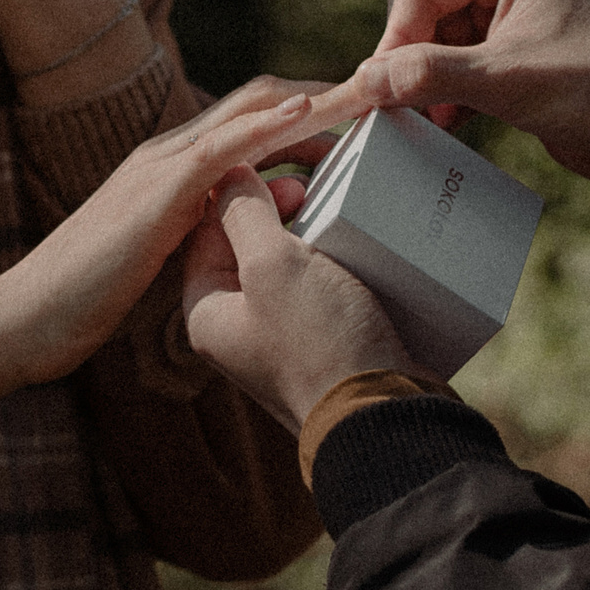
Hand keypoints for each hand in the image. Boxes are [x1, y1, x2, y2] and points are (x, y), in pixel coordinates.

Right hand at [0, 78, 337, 452]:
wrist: (27, 317)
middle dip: (328, 92)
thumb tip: (279, 216)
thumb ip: (219, 229)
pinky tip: (309, 113)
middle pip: (263, 102)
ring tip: (372, 87)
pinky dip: (268, 125)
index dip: (314, 110)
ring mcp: (161, 166)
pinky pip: (222, 147)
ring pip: (250, 113)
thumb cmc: (92, 296)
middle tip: (390, 86)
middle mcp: (171, 152)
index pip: (256, 121)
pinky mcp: (155, 191)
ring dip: (315, 98)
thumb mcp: (171, 256)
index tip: (368, 111)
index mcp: (176, 167)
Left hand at [180, 169, 414, 433]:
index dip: (242, 193)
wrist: (383, 414)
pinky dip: (339, 265)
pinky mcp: (323, 344)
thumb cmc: (320, 342)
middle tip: (315, 196)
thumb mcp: (272, 267)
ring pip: (289, 266)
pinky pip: (322, 290)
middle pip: (248, 246)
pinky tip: (363, 253)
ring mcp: (281, 339)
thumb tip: (229, 176)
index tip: (288, 179)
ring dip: (314, 236)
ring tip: (342, 219)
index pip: (207, 230)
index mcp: (208, 312)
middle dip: (281, 213)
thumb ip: (244, 214)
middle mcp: (238, 328)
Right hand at [319, 0, 589, 181]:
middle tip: (390, 108)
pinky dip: (451, 92)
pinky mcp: (523, 47)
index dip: (395, 39)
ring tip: (416, 121)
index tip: (374, 88)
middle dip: (412, 61)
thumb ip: (429, 75)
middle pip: (430, 14)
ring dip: (429, 82)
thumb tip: (363, 82)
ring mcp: (519, 8)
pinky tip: (443, 124)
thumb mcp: (505, 78)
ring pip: (445, 42)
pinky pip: (467, 62)